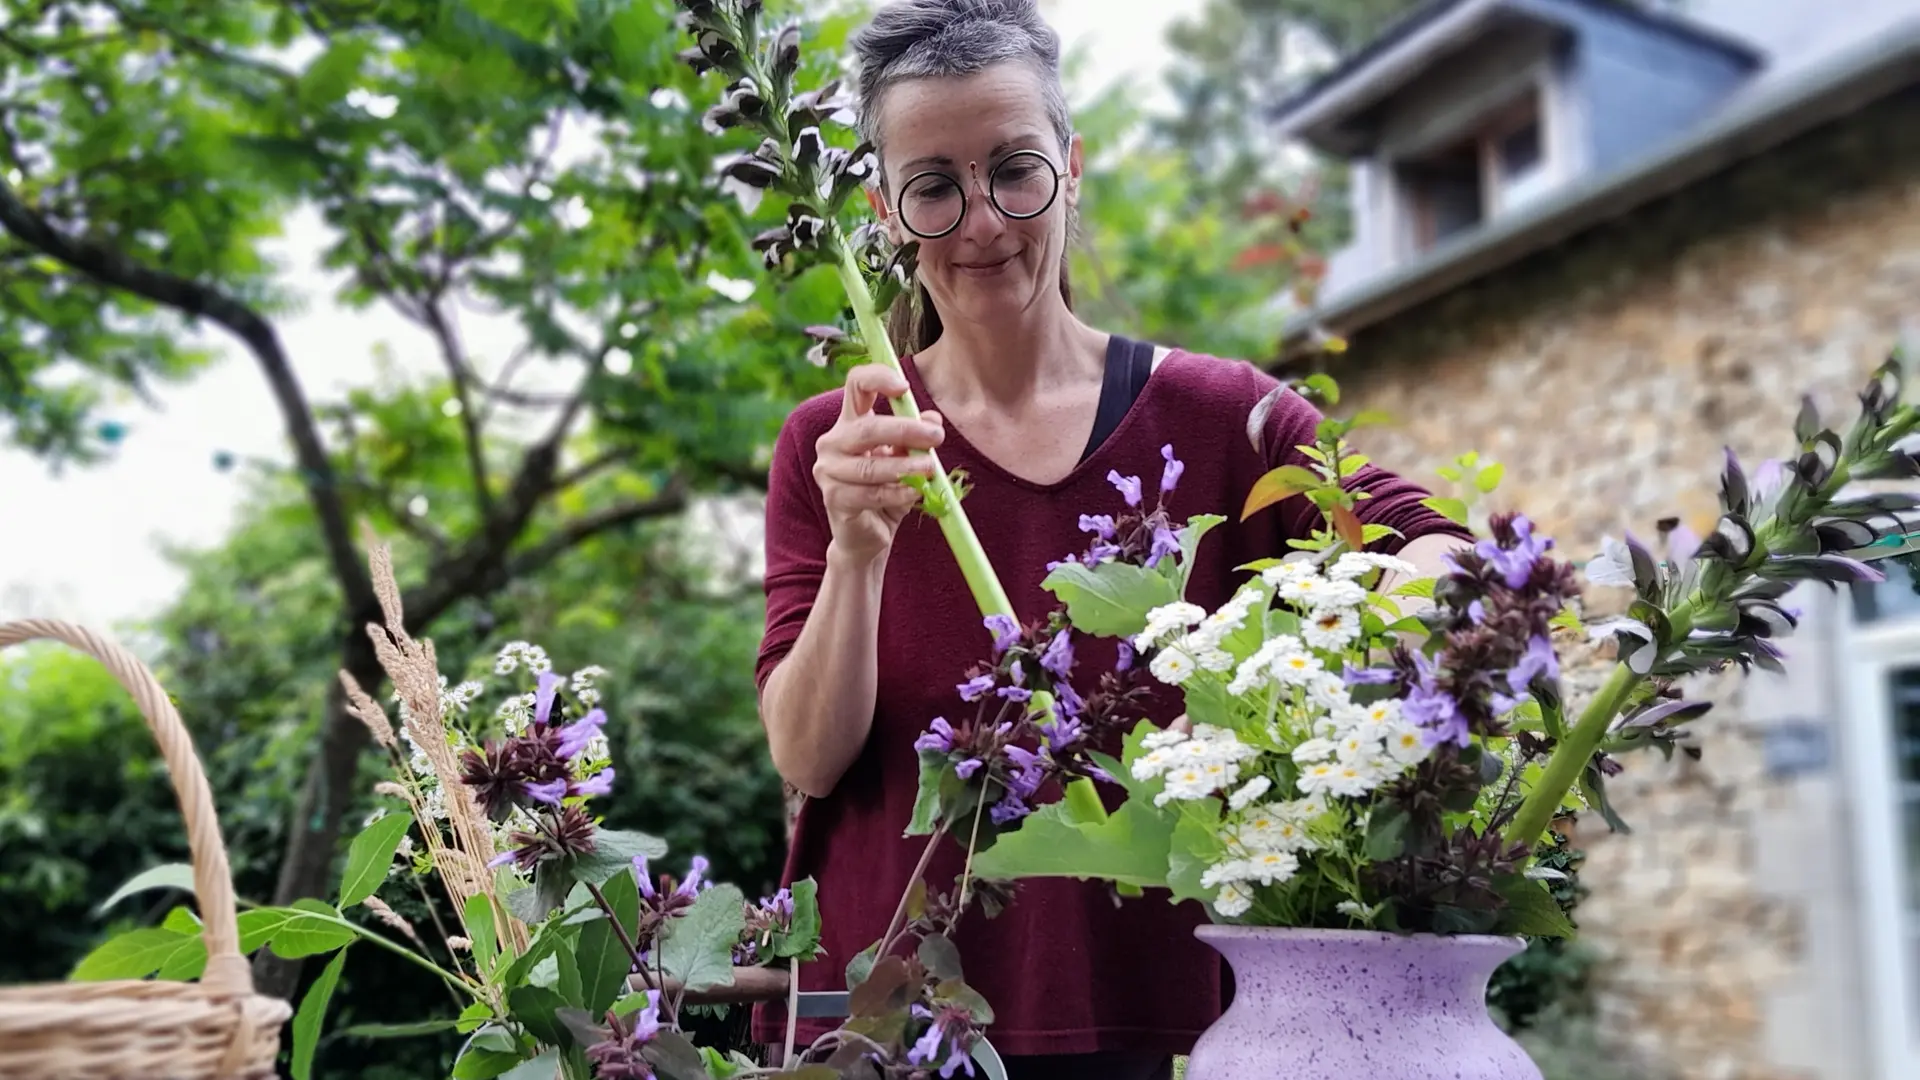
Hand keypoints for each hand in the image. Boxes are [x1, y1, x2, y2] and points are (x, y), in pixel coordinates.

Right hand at [812, 363, 945, 564]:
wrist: (867, 534)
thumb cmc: (886, 490)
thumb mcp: (906, 459)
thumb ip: (915, 438)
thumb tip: (932, 420)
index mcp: (850, 423)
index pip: (856, 385)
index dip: (878, 378)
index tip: (904, 388)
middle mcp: (833, 442)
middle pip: (867, 428)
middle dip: (905, 430)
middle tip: (937, 436)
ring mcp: (829, 471)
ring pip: (870, 466)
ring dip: (905, 466)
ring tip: (930, 468)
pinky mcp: (834, 499)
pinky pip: (870, 494)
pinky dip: (897, 493)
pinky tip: (916, 492)